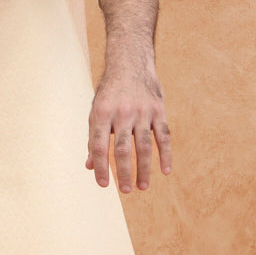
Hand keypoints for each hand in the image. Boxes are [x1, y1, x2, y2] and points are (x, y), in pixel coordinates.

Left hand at [87, 69, 171, 191]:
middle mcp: (122, 113)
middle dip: (124, 172)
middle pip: (123, 148)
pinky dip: (165, 154)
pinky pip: (163, 136)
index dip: (101, 166)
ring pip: (144, 145)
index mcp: (102, 113)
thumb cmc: (109, 93)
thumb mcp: (96, 111)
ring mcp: (142, 111)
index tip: (103, 184)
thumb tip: (89, 166)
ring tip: (142, 187)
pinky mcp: (159, 110)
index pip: (99, 145)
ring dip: (144, 168)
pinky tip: (165, 171)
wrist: (130, 64)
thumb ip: (93, 138)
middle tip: (125, 190)